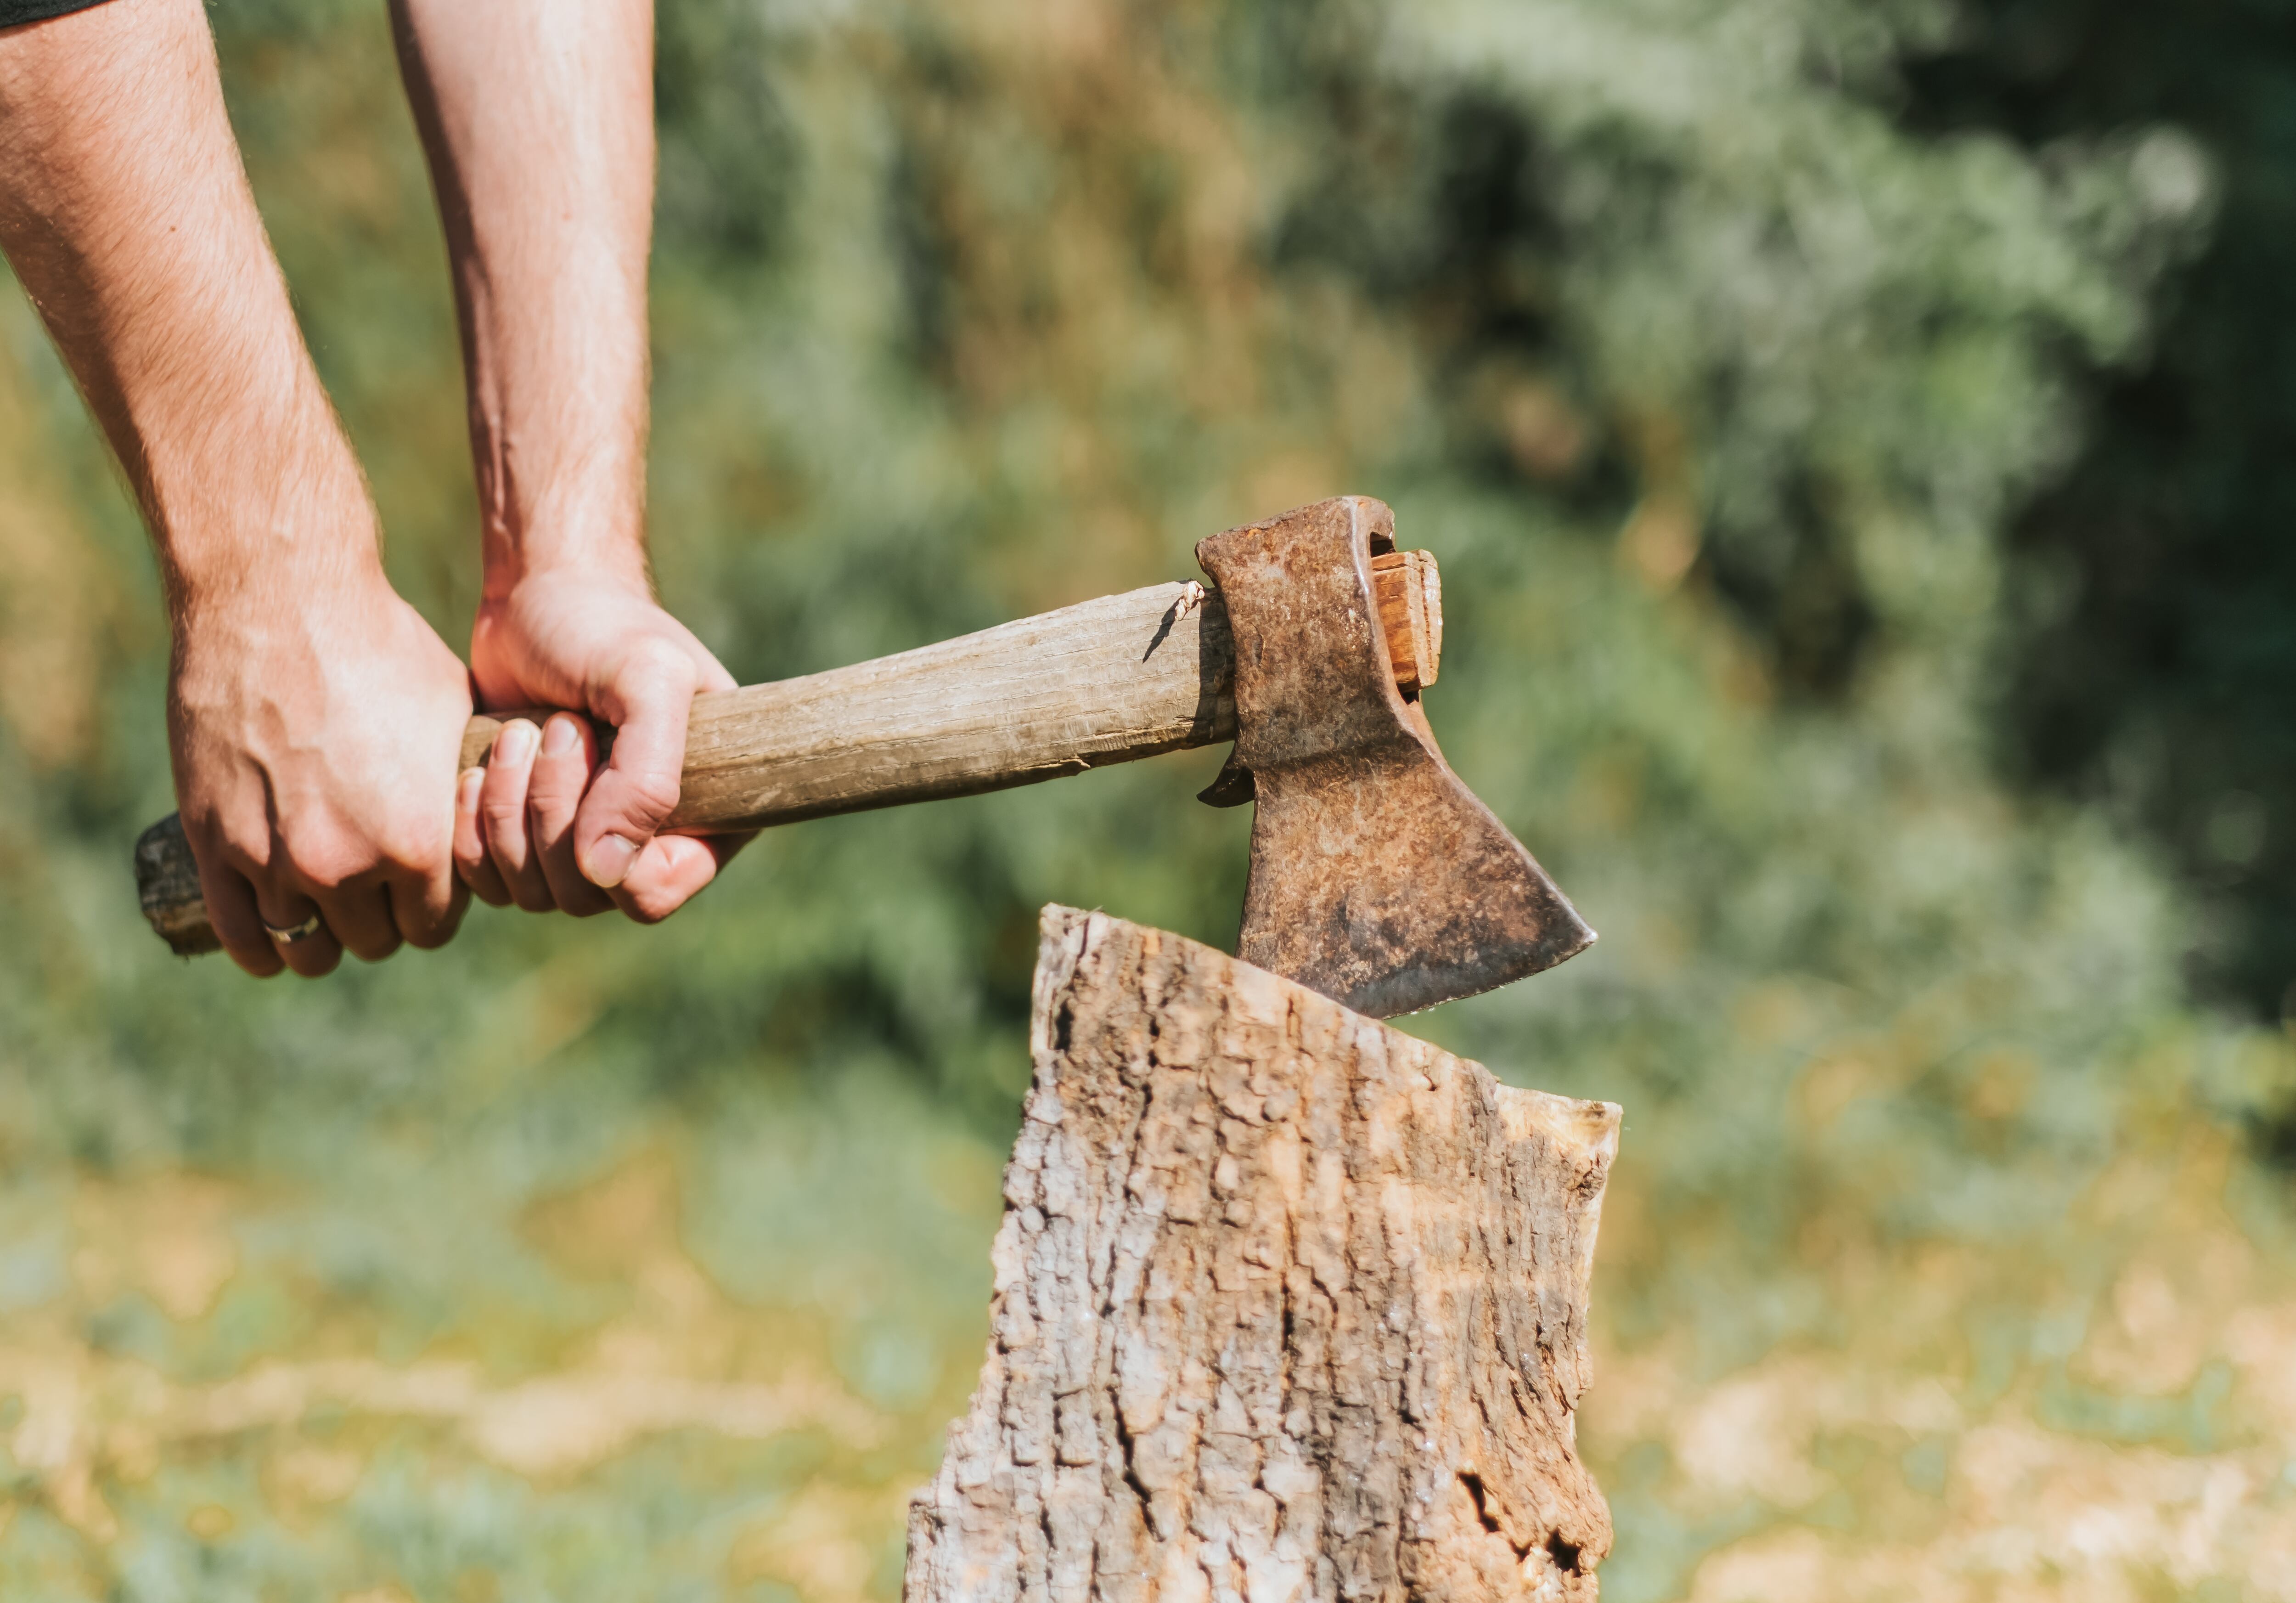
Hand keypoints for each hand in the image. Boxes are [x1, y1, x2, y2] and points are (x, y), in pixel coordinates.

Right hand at [171, 563, 474, 978]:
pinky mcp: (213, 842)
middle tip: (373, 886)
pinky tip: (271, 930)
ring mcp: (273, 859)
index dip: (432, 906)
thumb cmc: (382, 646)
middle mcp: (345, 864)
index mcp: (416, 842)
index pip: (433, 925)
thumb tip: (493, 810)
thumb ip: (462, 784)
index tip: (421, 885)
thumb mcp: (451, 718)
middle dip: (378, 919)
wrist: (279, 600)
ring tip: (325, 906)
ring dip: (321, 937)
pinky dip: (260, 944)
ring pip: (307, 949)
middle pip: (373, 941)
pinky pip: (240, 934)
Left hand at [456, 566, 745, 921]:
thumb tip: (606, 872)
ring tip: (519, 735)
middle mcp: (644, 844)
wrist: (540, 595)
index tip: (599, 760)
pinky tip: (477, 768)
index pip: (656, 893)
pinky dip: (471, 826)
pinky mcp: (520, 838)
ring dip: (509, 810)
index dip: (614, 854)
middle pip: (585, 896)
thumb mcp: (648, 681)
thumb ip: (648, 777)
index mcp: (703, 818)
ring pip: (531, 892)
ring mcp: (579, 847)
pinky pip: (487, 880)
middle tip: (558, 727)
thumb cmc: (608, 629)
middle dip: (553, 811)